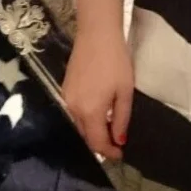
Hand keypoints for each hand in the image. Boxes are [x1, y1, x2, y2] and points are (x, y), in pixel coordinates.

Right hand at [63, 23, 133, 160]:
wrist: (97, 35)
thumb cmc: (116, 61)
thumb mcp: (125, 90)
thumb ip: (121, 117)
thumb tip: (119, 140)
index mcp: (90, 111)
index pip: (97, 142)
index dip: (109, 152)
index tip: (121, 155)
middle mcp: (74, 109)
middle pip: (85, 136)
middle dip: (100, 143)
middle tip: (117, 143)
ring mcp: (67, 98)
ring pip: (79, 124)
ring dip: (93, 130)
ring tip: (110, 129)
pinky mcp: (65, 89)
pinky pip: (75, 112)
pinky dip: (86, 118)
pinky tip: (99, 112)